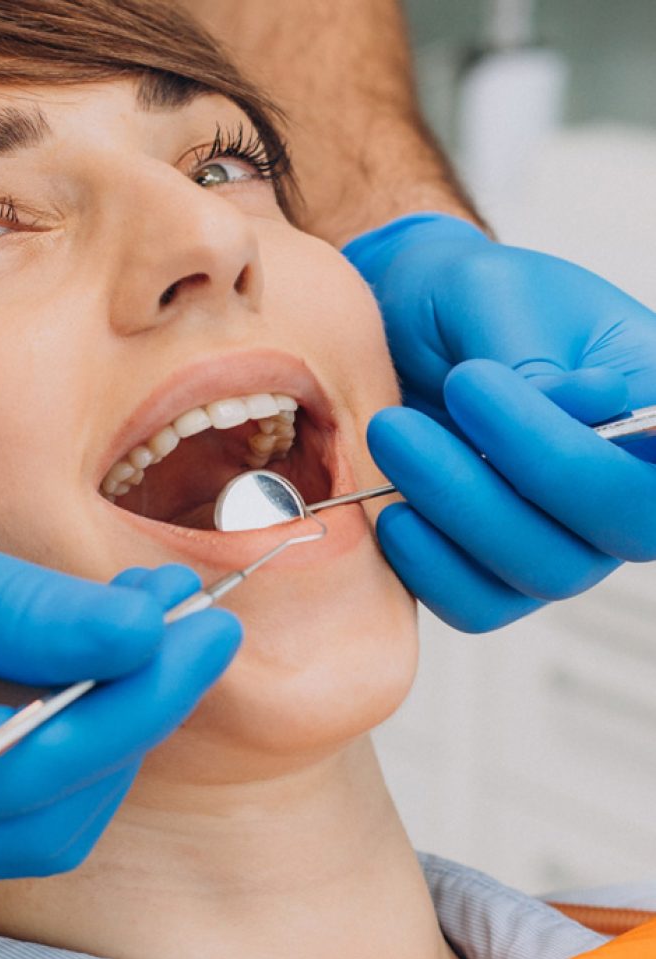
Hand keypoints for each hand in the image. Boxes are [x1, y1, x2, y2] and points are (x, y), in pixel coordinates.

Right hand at [0, 484, 240, 879]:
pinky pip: (27, 793)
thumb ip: (21, 612)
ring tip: (155, 618)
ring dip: (120, 718)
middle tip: (196, 619)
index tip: (209, 627)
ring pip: (46, 812)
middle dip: (141, 706)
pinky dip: (84, 727)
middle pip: (48, 803)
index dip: (138, 699)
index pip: (32, 765)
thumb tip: (145, 630)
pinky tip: (110, 649)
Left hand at [343, 213, 655, 630]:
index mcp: (648, 398)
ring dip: (460, 510)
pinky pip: (482, 603)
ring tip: (391, 433)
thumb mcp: (496, 292)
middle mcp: (622, 482)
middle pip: (626, 524)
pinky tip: (392, 513)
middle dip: (526, 468)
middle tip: (442, 398)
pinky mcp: (499, 573)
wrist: (404, 332)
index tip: (509, 387)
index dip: (611, 451)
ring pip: (547, 570)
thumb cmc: (464, 303)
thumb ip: (535, 353)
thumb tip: (577, 406)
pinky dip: (432, 567)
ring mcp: (567, 538)